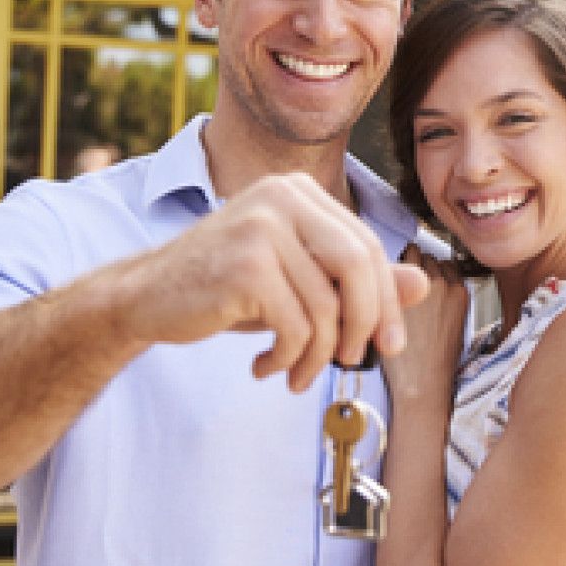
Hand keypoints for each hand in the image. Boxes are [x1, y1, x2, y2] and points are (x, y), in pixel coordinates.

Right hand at [116, 172, 429, 391]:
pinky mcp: (245, 264)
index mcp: (300, 191)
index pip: (367, 246)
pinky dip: (290, 358)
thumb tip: (422, 286)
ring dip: (320, 354)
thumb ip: (357, 281)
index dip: (386, 299)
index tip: (388, 344)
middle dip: (365, 324)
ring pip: (327, 305)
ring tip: (297, 374)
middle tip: (355, 361)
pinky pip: (297, 325)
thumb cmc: (227, 289)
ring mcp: (261, 226)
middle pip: (358, 267)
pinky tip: (266, 367)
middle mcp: (282, 196)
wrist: (143, 298)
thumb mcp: (298, 281)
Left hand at [382, 246, 468, 404]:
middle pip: (428, 256)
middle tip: (400, 284)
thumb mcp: (453, 326)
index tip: (418, 281)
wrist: (421, 382)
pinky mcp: (402, 288)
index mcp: (462, 292)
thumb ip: (446, 301)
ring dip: (400, 264)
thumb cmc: (433, 361)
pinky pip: (395, 263)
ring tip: (388, 283)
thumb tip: (430, 287)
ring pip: (412, 254)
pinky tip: (381, 286)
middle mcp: (446, 283)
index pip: (445, 264)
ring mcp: (423, 284)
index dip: (430, 271)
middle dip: (414, 265)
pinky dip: (387, 269)